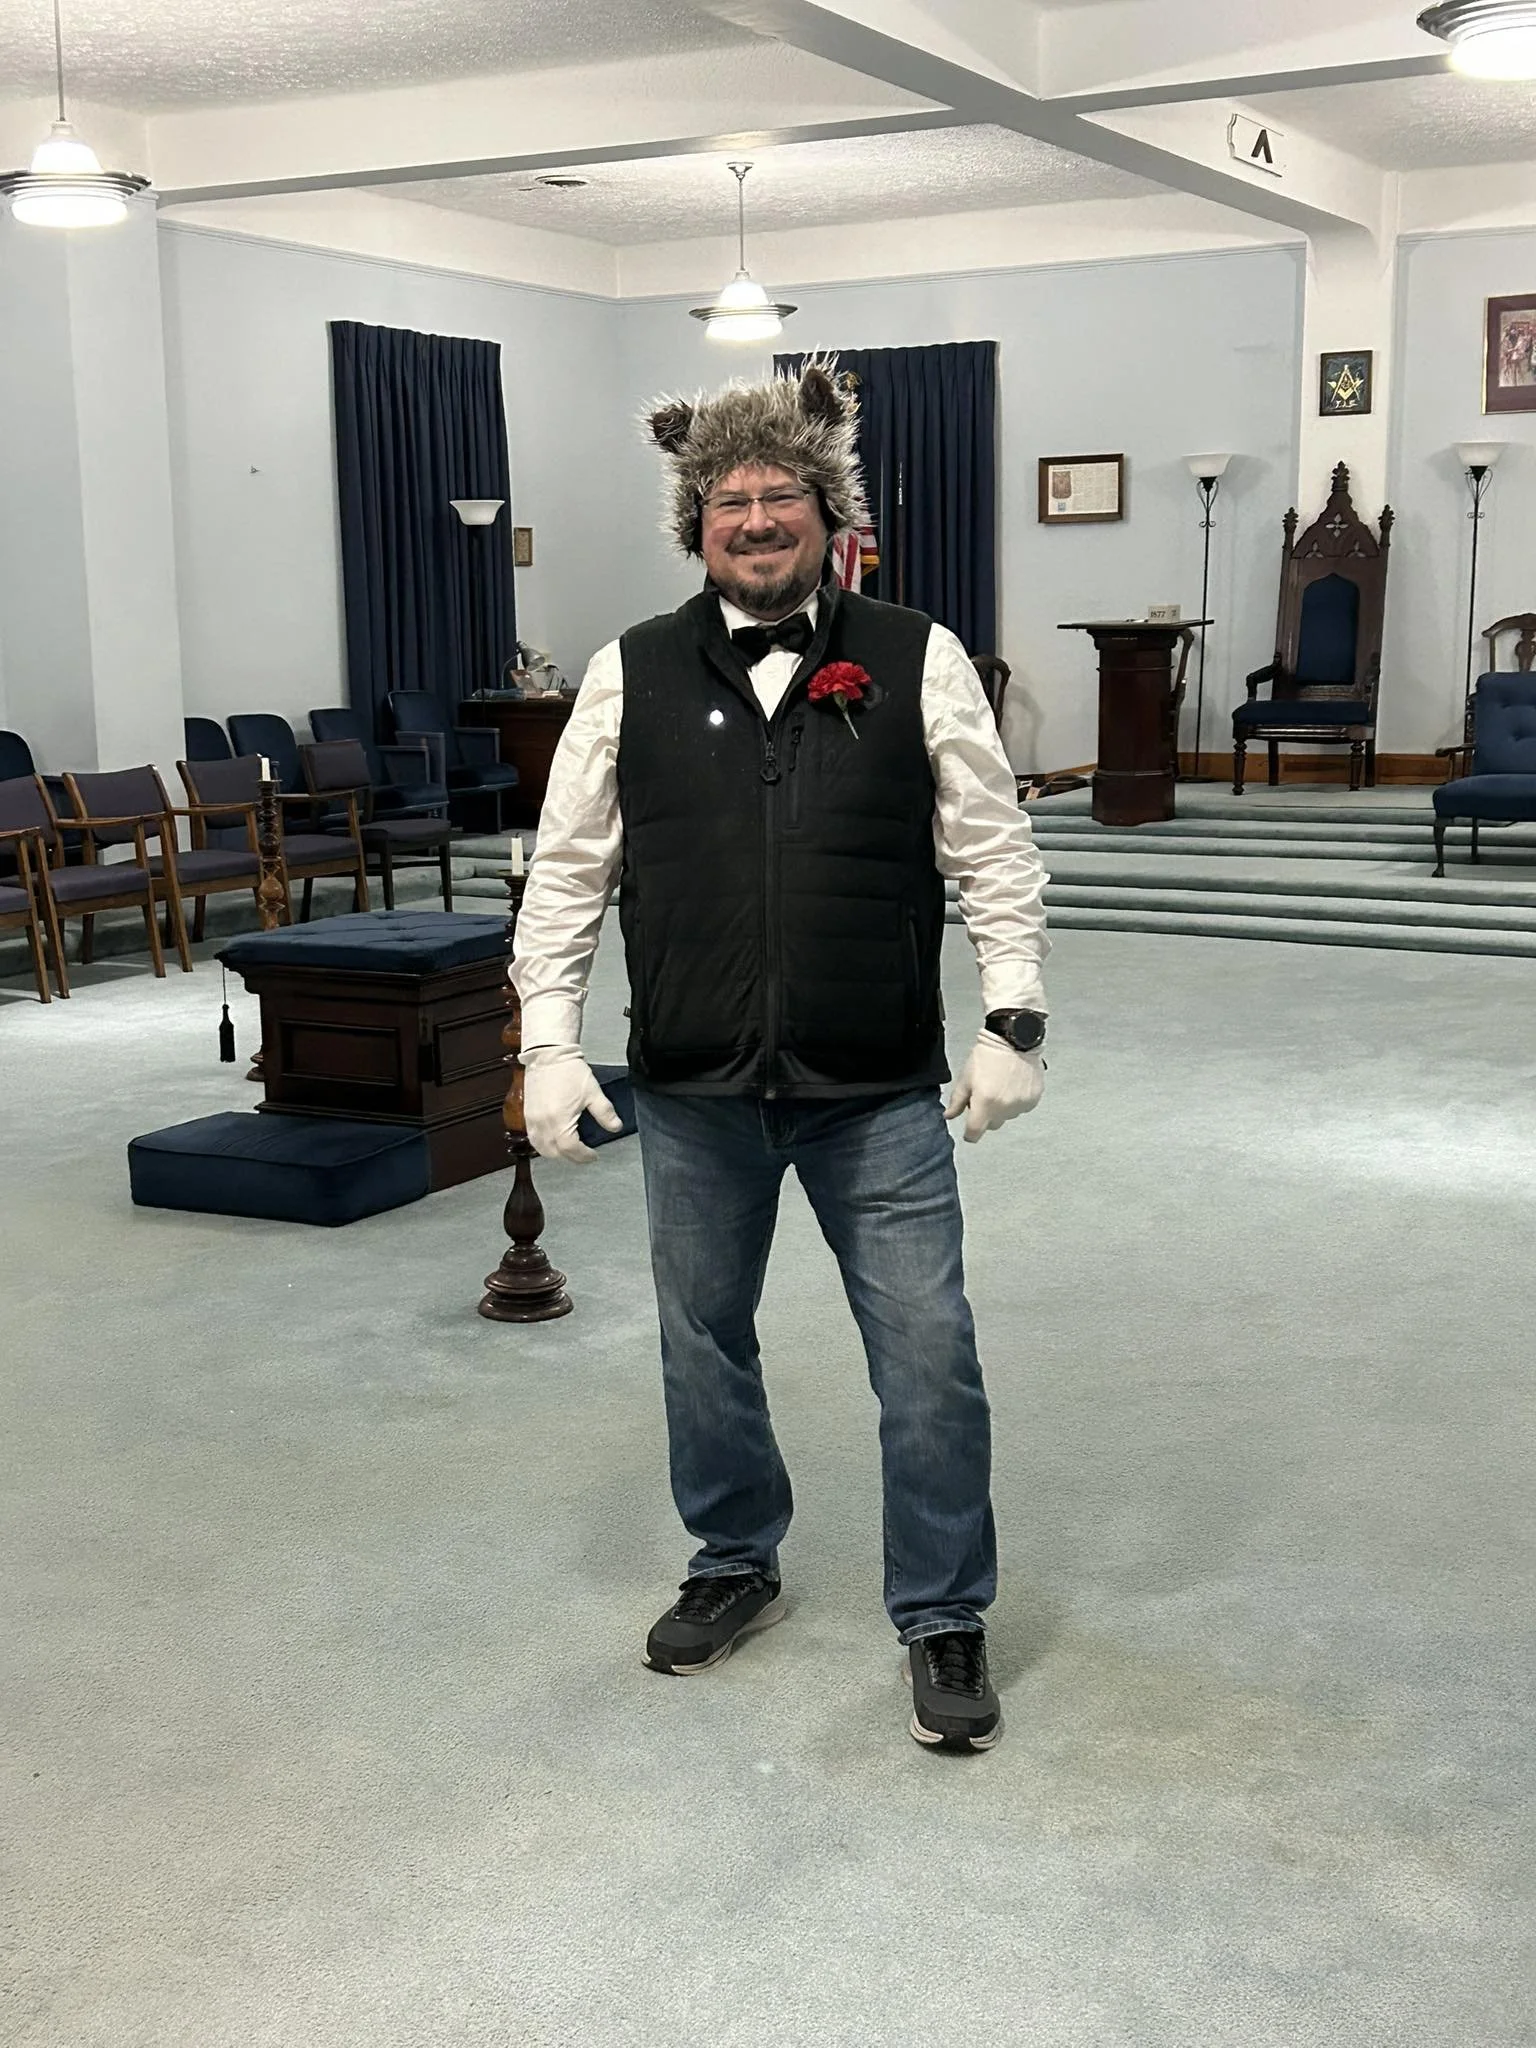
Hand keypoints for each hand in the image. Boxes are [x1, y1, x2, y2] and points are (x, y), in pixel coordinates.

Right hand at [519, 1045, 623, 1163]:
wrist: (548, 1054)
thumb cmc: (568, 1070)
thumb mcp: (593, 1092)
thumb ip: (605, 1113)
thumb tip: (615, 1127)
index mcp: (559, 1120)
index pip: (571, 1149)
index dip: (584, 1156)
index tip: (593, 1155)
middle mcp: (542, 1123)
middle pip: (555, 1153)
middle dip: (571, 1156)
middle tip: (584, 1153)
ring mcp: (532, 1120)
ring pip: (541, 1148)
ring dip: (556, 1153)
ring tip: (570, 1148)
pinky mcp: (527, 1114)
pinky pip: (533, 1138)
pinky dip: (543, 1144)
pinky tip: (553, 1139)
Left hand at [944, 1032, 1044, 1143]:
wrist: (1014, 1039)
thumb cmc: (987, 1056)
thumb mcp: (966, 1077)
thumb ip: (957, 1101)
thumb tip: (949, 1116)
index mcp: (985, 1103)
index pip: (975, 1132)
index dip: (970, 1134)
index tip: (969, 1131)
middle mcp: (1005, 1108)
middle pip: (993, 1124)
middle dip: (987, 1115)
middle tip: (985, 1096)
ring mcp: (1021, 1104)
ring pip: (1008, 1116)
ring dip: (1002, 1107)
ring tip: (1001, 1085)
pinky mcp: (1034, 1098)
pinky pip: (1022, 1108)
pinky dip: (1016, 1101)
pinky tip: (1013, 1084)